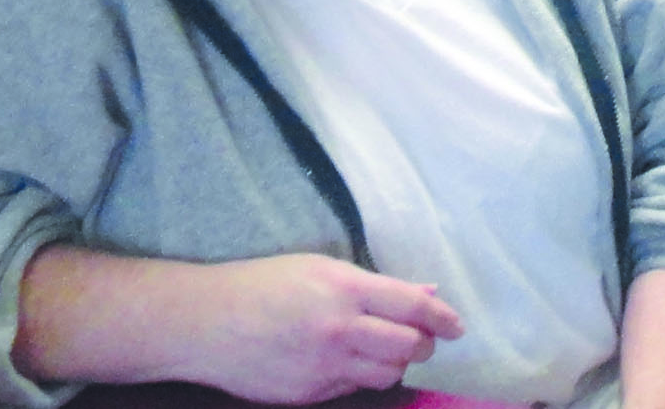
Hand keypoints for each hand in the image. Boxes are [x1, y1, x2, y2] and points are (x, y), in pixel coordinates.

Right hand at [183, 254, 464, 402]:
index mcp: (343, 289)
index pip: (412, 307)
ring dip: (396, 364)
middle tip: (420, 337)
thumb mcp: (320, 268)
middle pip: (408, 348)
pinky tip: (349, 361)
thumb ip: (375, 285)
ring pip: (387, 376)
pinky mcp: (309, 395)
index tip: (457, 324)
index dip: (442, 317)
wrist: (206, 323)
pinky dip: (362, 376)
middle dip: (423, 344)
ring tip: (385, 349)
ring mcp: (323, 368)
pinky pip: (353, 389)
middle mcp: (339, 330)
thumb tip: (425, 294)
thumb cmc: (263, 284)